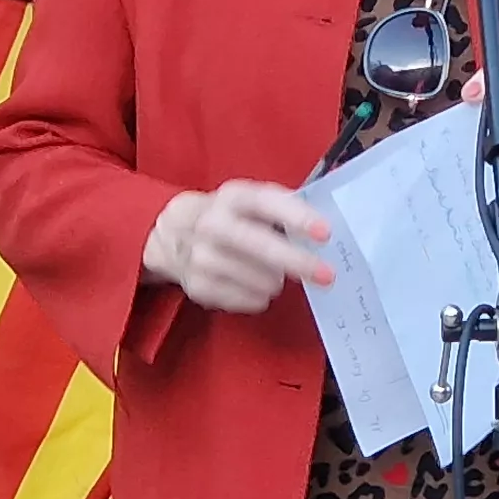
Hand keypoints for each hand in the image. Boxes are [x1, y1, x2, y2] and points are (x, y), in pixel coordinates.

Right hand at [142, 181, 331, 314]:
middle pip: (260, 246)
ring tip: (272, 273)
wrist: (171, 233)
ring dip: (275, 280)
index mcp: (232, 197)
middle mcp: (213, 224)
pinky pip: (246, 300)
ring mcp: (202, 257)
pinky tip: (255, 286)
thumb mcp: (247, 201)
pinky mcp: (198, 286)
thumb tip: (323, 234)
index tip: (324, 233)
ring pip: (257, 279)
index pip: (266, 203)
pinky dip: (259, 296)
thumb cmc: (227, 216)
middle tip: (326, 276)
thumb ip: (281, 211)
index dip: (297, 217)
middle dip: (297, 262)